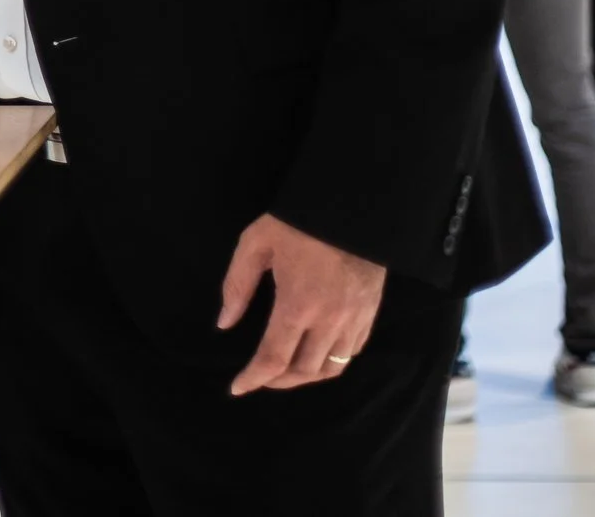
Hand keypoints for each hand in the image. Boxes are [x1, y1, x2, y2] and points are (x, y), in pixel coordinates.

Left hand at [218, 214, 386, 394]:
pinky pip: (352, 352)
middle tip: (260, 377)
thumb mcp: (256, 243)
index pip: (274, 357)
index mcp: (297, 304)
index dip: (254, 378)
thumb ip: (237, 285)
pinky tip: (316, 354)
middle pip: (304, 371)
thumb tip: (224, 323)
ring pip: (332, 368)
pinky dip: (332, 362)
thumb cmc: (297, 223)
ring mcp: (354, 320)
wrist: (352, 207)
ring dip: (307, 376)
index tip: (237, 387)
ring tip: (286, 371)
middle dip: (278, 381)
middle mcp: (329, 321)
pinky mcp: (370, 313)